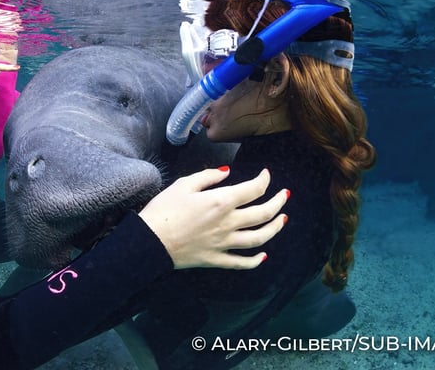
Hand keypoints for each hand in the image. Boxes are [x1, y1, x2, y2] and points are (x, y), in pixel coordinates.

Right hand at [138, 168, 287, 269]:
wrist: (149, 241)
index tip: (266, 174)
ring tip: (283, 220)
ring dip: (275, 228)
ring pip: (260, 238)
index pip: (254, 189)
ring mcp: (224, 243)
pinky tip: (263, 256)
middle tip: (285, 195)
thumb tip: (227, 173)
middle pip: (263, 213)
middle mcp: (228, 223)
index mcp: (221, 201)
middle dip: (278, 202)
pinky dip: (256, 261)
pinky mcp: (216, 259)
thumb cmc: (163, 210)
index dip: (264, 180)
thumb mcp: (183, 184)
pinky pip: (242, 262)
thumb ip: (208, 176)